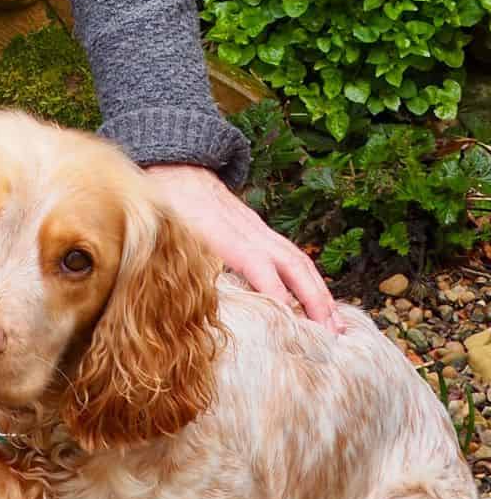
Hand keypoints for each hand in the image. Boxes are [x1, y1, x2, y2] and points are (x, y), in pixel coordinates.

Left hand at [145, 162, 344, 332]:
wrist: (174, 164)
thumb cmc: (163, 203)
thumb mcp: (160, 229)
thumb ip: (172, 258)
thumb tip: (176, 301)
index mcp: (218, 230)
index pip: (254, 262)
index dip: (273, 291)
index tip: (290, 323)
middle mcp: (246, 228)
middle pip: (290, 262)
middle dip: (314, 299)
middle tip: (331, 334)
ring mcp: (257, 227)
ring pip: (297, 258)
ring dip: (320, 292)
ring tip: (338, 325)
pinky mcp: (260, 229)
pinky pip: (292, 254)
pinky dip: (311, 280)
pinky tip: (320, 302)